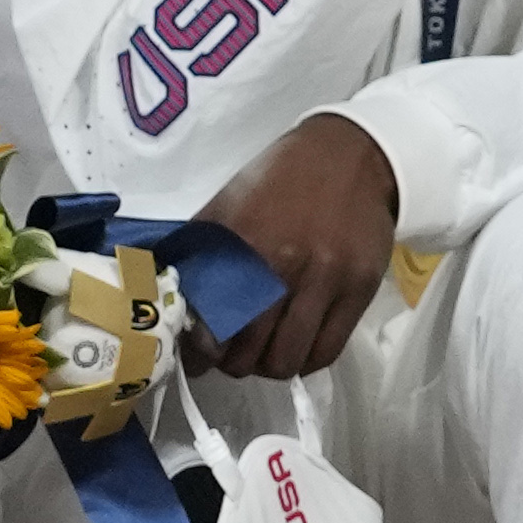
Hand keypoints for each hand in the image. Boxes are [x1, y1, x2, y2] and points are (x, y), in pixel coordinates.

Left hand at [198, 108, 403, 378]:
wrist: (349, 155)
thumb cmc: (276, 182)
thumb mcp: (225, 207)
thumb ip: (195, 256)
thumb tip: (163, 301)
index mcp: (243, 245)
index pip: (211, 321)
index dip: (199, 351)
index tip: (195, 358)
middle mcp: (285, 266)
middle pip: (248, 350)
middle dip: (232, 363)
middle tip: (230, 355)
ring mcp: (327, 280)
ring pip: (287, 359)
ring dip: (268, 367)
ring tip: (263, 353)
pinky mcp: (360, 289)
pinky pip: (327, 350)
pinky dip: (306, 361)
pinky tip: (295, 348)